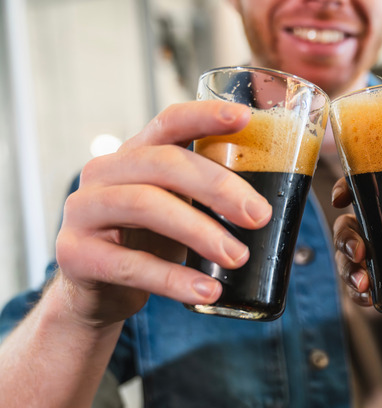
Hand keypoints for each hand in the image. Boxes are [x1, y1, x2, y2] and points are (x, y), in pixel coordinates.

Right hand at [53, 100, 272, 326]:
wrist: (100, 291)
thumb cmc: (150, 240)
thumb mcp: (179, 207)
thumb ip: (209, 194)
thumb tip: (280, 199)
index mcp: (135, 154)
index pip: (169, 122)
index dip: (205, 115)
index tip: (245, 117)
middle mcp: (104, 172)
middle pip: (165, 164)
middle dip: (219, 188)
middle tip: (259, 216)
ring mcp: (83, 210)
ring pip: (147, 206)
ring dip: (201, 232)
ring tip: (239, 258)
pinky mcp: (74, 254)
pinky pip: (129, 264)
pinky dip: (174, 279)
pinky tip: (208, 292)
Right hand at [331, 178, 381, 361]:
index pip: (366, 194)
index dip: (346, 190)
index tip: (341, 199)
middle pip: (347, 228)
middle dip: (345, 239)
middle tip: (359, 252)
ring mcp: (381, 263)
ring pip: (347, 260)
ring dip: (347, 269)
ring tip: (363, 282)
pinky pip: (358, 289)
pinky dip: (356, 293)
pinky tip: (367, 297)